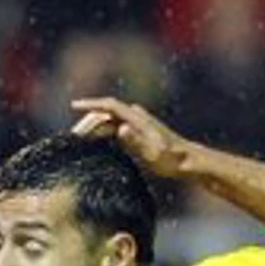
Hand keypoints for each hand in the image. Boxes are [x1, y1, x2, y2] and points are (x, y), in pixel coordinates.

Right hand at [70, 96, 192, 177]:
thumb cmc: (172, 159)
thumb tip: (120, 128)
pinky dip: (106, 130)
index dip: (91, 104)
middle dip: (89, 119)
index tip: (74, 106)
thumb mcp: (152, 152)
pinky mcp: (142, 132)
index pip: (110, 105)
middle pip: (108, 112)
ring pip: (112, 119)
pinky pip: (118, 126)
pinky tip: (99, 140)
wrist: (190, 161)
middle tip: (74, 134)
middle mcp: (138, 117)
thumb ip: (135, 140)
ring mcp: (140, 124)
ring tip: (82, 138)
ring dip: (96, 126)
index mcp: (138, 119)